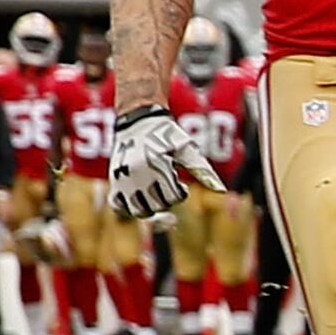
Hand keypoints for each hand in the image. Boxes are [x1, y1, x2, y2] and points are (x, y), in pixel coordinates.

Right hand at [103, 108, 221, 221]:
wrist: (138, 122)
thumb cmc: (168, 136)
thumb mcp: (187, 149)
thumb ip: (203, 170)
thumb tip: (222, 190)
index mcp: (157, 166)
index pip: (173, 198)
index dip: (180, 193)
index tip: (178, 180)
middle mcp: (137, 174)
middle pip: (157, 206)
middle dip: (166, 199)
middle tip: (166, 184)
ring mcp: (122, 179)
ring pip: (138, 211)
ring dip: (150, 207)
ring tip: (155, 192)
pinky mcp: (113, 181)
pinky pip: (118, 206)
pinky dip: (129, 207)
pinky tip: (140, 198)